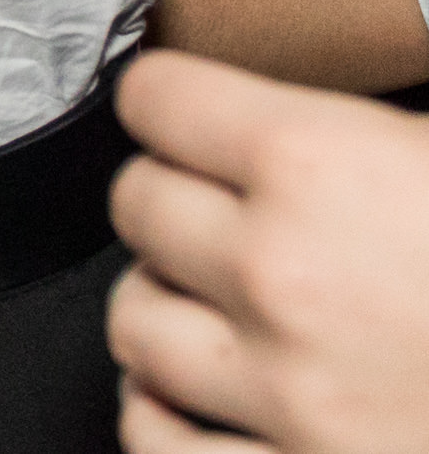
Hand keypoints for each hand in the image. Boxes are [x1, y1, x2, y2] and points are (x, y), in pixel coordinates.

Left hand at [109, 47, 428, 452]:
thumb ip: (384, 134)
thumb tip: (315, 117)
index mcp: (324, 164)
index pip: (158, 100)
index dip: (186, 107)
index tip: (201, 121)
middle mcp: (283, 271)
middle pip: (138, 203)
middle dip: (183, 203)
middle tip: (237, 216)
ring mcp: (284, 391)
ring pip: (136, 318)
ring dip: (177, 308)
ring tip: (236, 309)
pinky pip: (157, 439)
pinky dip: (174, 417)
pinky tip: (219, 400)